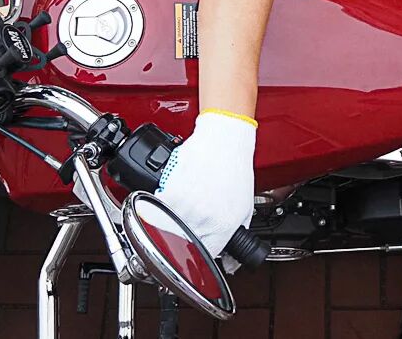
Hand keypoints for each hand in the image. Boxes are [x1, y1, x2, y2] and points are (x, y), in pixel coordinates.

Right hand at [156, 110, 256, 259]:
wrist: (224, 140)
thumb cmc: (235, 169)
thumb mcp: (244, 207)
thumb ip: (237, 234)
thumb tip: (229, 260)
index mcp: (223, 227)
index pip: (204, 257)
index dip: (197, 256)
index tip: (193, 253)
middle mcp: (203, 220)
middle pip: (181, 246)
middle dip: (180, 241)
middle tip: (184, 228)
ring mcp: (185, 207)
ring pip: (166, 229)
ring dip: (168, 222)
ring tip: (180, 208)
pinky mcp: (170, 192)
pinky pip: (157, 209)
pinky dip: (160, 205)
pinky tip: (173, 195)